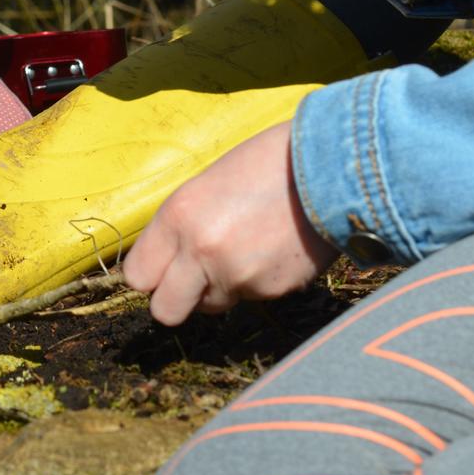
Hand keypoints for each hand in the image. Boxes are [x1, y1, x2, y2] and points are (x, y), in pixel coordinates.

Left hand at [122, 121, 338, 325]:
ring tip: (246, 249)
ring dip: (220, 288)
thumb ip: (181, 228)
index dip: (151, 275)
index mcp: (178, 218)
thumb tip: (167, 262)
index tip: (162, 269)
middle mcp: (201, 252)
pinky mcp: (272, 291)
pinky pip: (251, 299)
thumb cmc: (266, 163)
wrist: (335, 164)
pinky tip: (275, 249)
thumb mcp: (206, 186)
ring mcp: (238, 276)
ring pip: (211, 305)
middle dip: (177, 299)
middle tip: (193, 280)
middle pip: (165, 311)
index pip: (137, 277)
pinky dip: (258, 282)